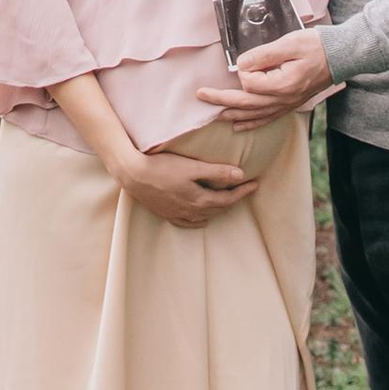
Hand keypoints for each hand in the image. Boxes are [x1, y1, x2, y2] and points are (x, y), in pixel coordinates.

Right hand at [114, 145, 255, 227]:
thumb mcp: (192, 167)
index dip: (243, 192)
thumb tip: (240, 176)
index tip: (255, 184)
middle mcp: (190, 211)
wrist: (133, 175)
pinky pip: (186, 223)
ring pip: (204, 216)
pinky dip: (198, 220)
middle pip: (218, 209)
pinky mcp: (165, 213)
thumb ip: (217, 172)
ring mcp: (177, 214)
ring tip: (225, 201)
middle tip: (244, 190)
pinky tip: (200, 219)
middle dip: (233, 200)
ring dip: (217, 210)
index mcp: (199, 200)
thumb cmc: (162, 167)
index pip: (228, 199)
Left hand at [220, 34, 333, 115]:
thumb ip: (262, 55)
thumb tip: (241, 65)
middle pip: (245, 104)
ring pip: (253, 115)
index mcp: (282, 84)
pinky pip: (266, 119)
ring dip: (232, 114)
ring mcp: (286, 104)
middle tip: (201, 95)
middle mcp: (282, 99)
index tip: (246, 60)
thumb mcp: (289, 43)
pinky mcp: (289, 104)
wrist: (339, 56)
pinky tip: (239, 125)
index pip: (249, 84)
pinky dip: (251, 123)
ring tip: (214, 114)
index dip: (242, 71)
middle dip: (221, 100)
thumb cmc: (315, 46)